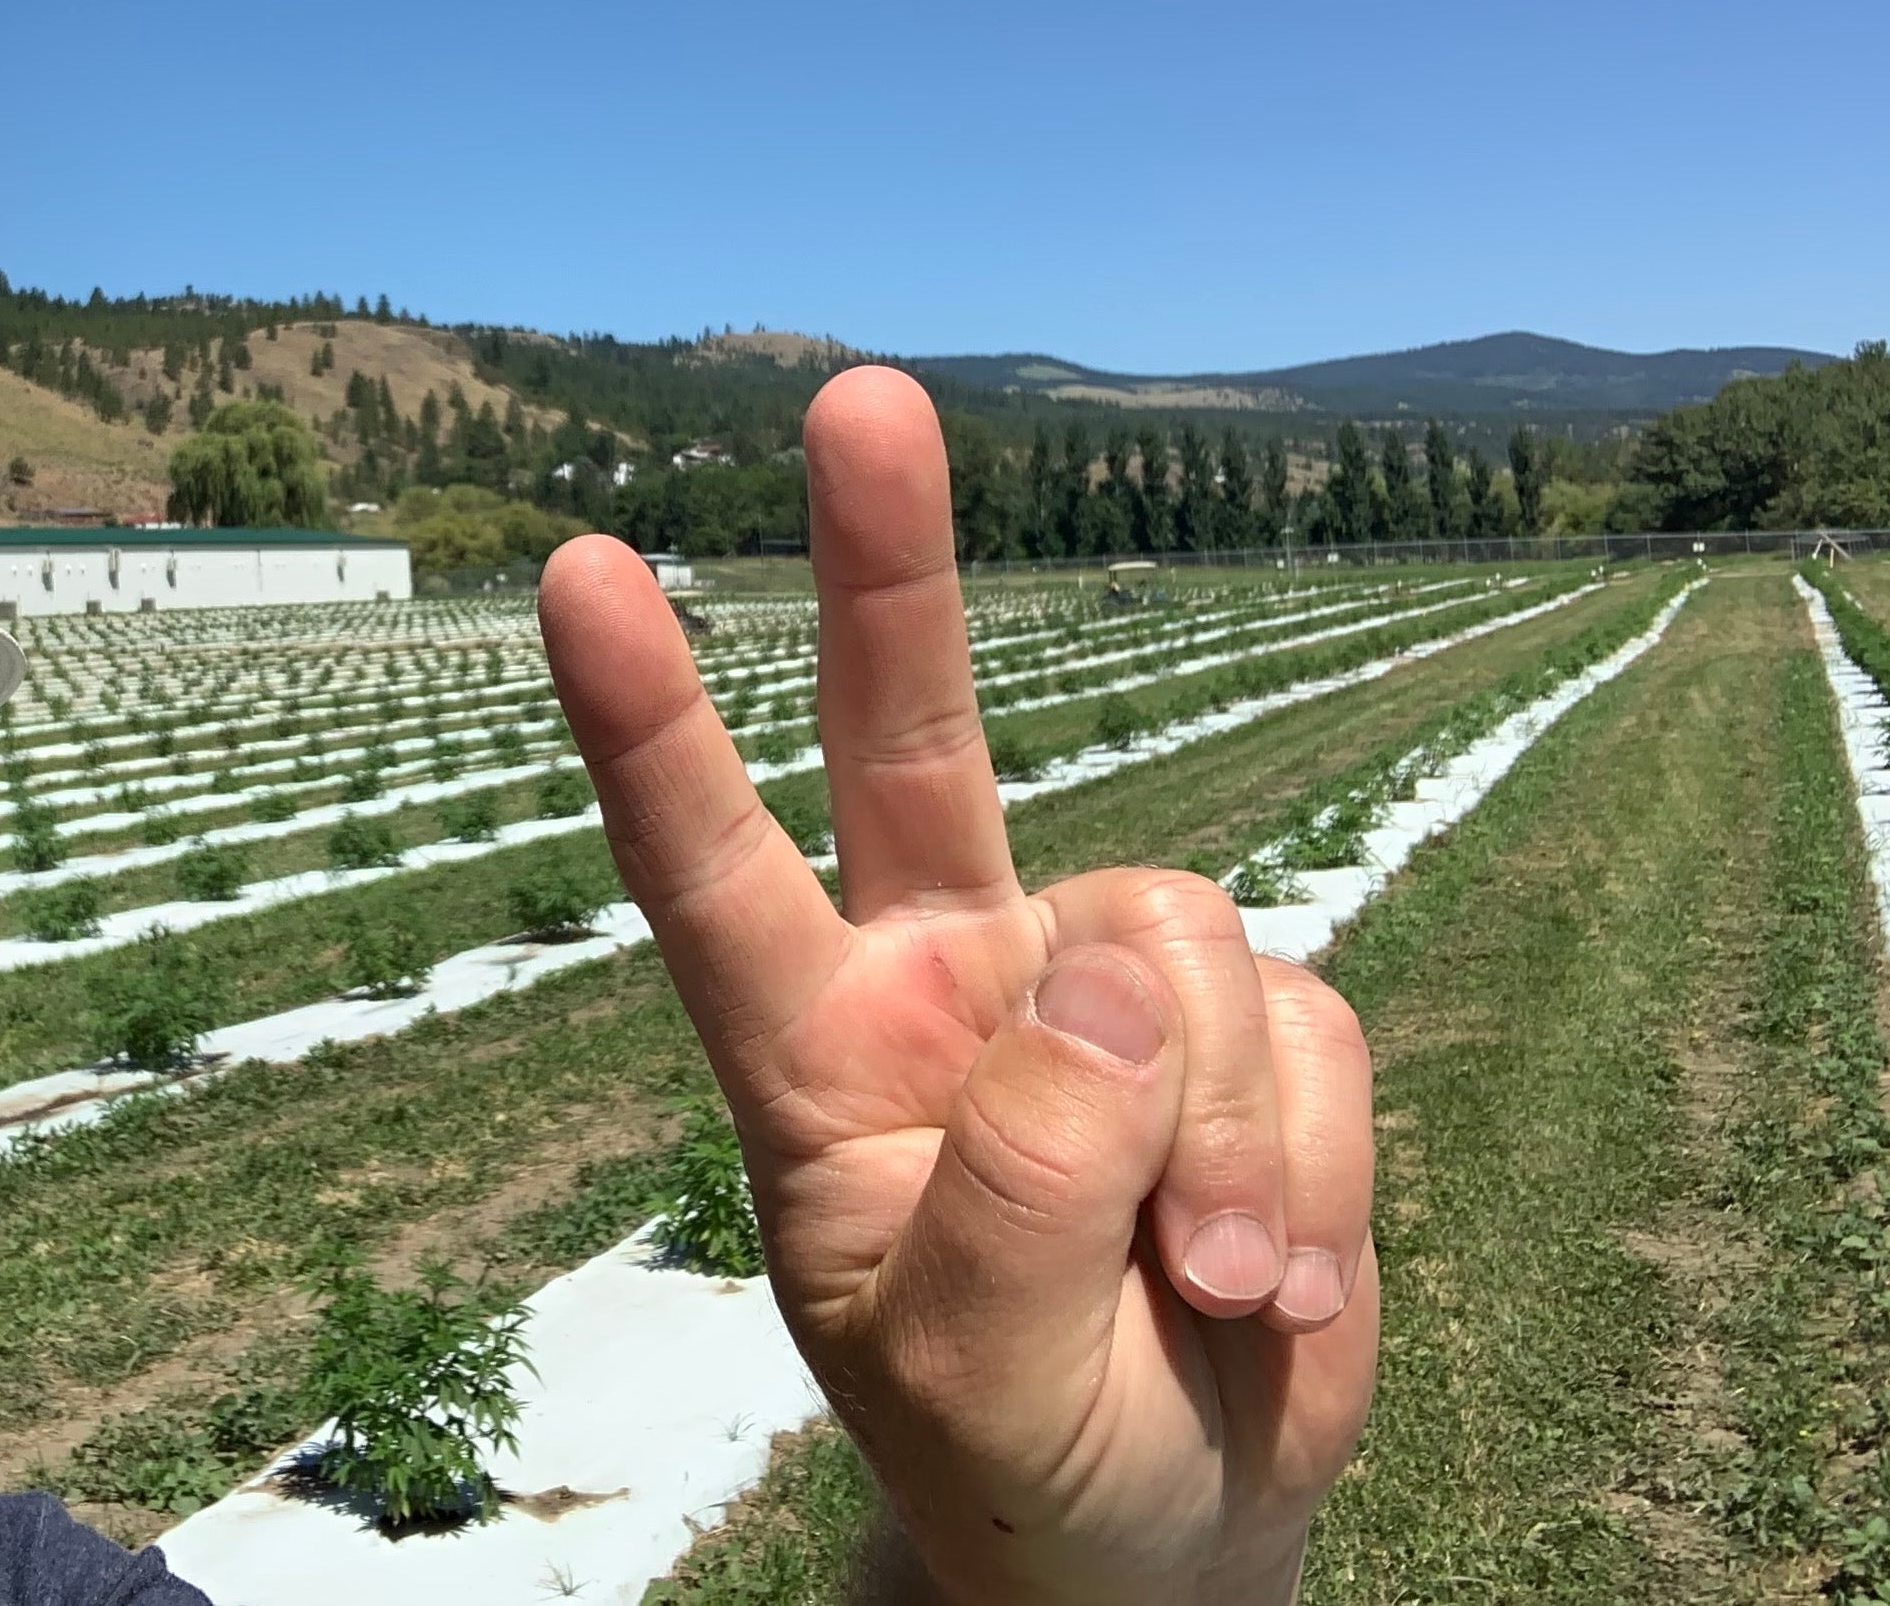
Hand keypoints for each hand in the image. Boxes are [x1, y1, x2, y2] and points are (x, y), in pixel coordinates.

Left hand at [538, 368, 1376, 1605]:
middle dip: (891, 569)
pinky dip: (1310, 1164)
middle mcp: (946, 978)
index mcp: (814, 1054)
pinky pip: (1308, 1023)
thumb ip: (1018, 1181)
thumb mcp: (967, 1369)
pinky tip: (1265, 1276)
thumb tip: (1110, 961)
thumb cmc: (1010, 1460)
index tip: (579, 568)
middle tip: (856, 397)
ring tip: (1200, 1287)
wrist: (1160, 1540)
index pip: (706, 871)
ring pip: (1175, 942)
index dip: (647, 722)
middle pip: (914, 739)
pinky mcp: (1246, 1026)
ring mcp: (1097, 988)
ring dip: (1220, 1139)